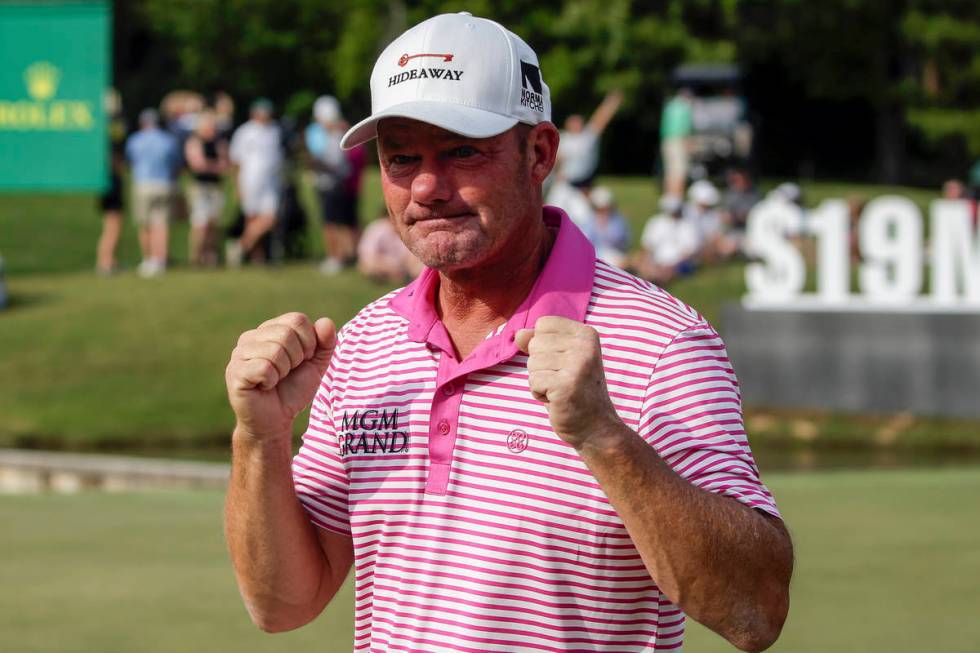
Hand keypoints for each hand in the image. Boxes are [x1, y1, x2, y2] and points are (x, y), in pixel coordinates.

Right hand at [225, 312, 335, 441]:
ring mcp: (239, 353)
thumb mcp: (316, 365)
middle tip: (287, 373)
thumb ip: (325, 343)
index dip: (309, 343)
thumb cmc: (293, 390)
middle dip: (297, 359)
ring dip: (284, 371)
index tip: (302, 361)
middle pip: (287, 334)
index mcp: (270, 329)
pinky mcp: (235, 372)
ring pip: (275, 351)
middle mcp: (251, 336)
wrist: (276, 420)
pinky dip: (272, 380)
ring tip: (276, 380)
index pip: (298, 320)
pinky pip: (264, 367)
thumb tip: (326, 322)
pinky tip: (265, 386)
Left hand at [515, 316, 620, 448]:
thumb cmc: (574, 391)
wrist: (595, 426)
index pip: (543, 324)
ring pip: (532, 364)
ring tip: (560, 390)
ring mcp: (578, 365)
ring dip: (539, 381)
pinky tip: (557, 400)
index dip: (543, 347)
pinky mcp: (566, 384)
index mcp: (586, 334)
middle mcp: (585, 345)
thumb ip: (540, 343)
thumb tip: (519, 334)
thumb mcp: (559, 361)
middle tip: (562, 381)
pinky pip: (534, 381)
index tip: (562, 364)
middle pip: (535, 344)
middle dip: (540, 366)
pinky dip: (539, 394)